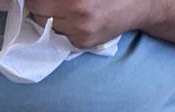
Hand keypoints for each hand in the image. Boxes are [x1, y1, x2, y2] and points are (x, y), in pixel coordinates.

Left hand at [25, 0, 139, 48]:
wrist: (137, 6)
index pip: (37, 1)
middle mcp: (79, 14)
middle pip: (37, 11)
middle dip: (39, 4)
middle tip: (48, 0)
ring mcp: (80, 32)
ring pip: (45, 25)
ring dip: (47, 15)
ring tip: (62, 7)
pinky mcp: (82, 44)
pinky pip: (59, 34)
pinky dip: (60, 26)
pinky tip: (72, 18)